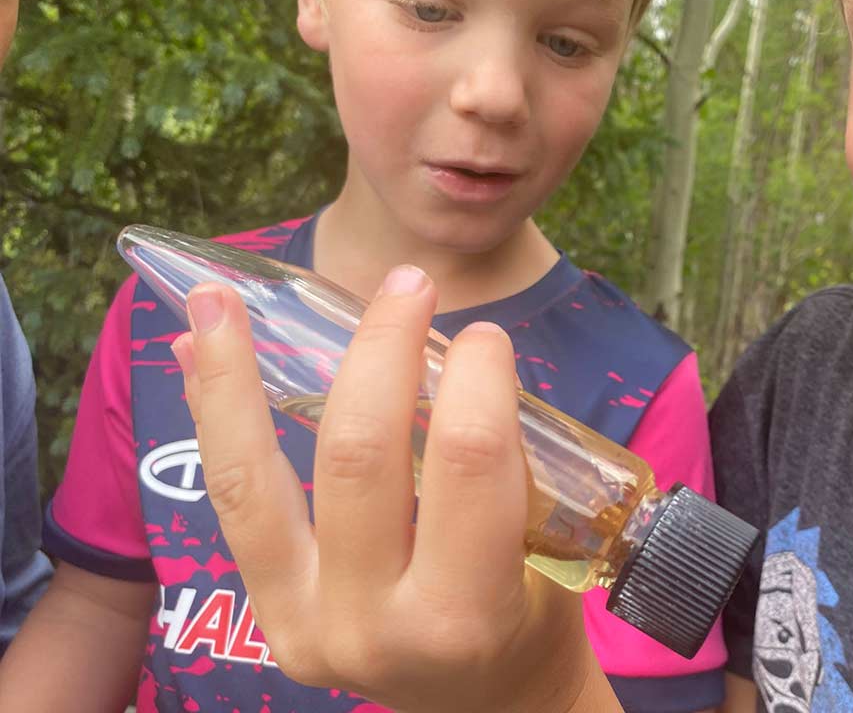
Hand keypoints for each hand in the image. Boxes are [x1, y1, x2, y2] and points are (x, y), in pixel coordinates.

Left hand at [172, 266, 615, 711]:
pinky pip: (237, 504)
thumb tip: (443, 352)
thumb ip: (500, 464)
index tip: (485, 338)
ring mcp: (303, 624)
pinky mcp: (268, 616)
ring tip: (220, 297)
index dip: (476, 375)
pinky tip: (197, 355)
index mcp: (464, 612)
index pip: (466, 462)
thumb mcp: (549, 549)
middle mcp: (370, 626)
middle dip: (382, 349)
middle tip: (408, 287)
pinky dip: (217, 419)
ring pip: (255, 480)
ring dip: (235, 377)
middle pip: (360, 455)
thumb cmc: (535, 618)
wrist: (487, 707)